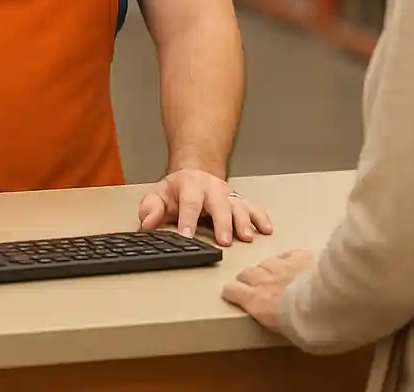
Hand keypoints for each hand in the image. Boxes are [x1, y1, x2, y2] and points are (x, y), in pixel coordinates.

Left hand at [138, 169, 272, 246]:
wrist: (196, 173)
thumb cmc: (177, 190)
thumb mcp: (158, 195)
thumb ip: (150, 209)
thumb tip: (147, 224)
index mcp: (190, 185)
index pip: (189, 203)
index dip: (187, 220)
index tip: (186, 236)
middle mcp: (211, 188)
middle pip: (218, 204)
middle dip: (222, 222)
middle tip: (224, 240)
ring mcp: (227, 194)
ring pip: (238, 205)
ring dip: (243, 221)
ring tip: (247, 237)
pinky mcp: (239, 200)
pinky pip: (253, 207)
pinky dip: (260, 217)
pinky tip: (266, 229)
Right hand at [222, 250, 314, 332]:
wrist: (326, 302)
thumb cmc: (308, 325)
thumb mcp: (288, 333)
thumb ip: (279, 323)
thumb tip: (286, 327)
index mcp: (258, 302)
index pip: (234, 292)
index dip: (231, 291)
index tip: (229, 292)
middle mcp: (265, 281)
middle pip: (247, 273)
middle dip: (247, 277)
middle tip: (248, 280)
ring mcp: (281, 265)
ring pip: (265, 261)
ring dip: (265, 266)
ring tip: (268, 270)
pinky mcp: (298, 256)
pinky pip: (287, 254)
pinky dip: (286, 258)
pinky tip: (289, 260)